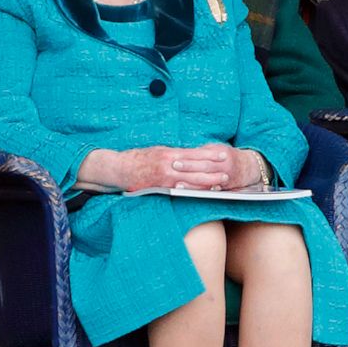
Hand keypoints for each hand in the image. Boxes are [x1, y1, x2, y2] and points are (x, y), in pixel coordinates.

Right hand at [77, 145, 261, 192]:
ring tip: (220, 185)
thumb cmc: (140, 158)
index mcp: (170, 153)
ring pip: (189, 182)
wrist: (119, 168)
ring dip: (205, 184)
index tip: (224, 155)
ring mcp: (163, 178)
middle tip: (228, 174)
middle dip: (213, 171)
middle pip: (195, 169)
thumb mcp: (159, 151)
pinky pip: (177, 192)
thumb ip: (176, 155)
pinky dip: (190, 193)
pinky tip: (200, 195)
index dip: (211, 155)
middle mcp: (168, 165)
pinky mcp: (158, 188)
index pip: (195, 154)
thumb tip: (193, 156)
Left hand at [168, 144, 261, 190]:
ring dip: (192, 184)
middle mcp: (224, 165)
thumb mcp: (216, 148)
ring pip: (207, 181)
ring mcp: (226, 177)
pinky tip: (192, 194)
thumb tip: (183, 153)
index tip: (175, 159)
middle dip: (188, 168)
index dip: (188, 158)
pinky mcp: (226, 187)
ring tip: (178, 185)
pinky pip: (212, 191)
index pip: (202, 155)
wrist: (248, 167)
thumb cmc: (227, 156)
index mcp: (221, 153)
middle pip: (204, 167)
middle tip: (173, 167)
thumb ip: (202, 151)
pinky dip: (202, 192)